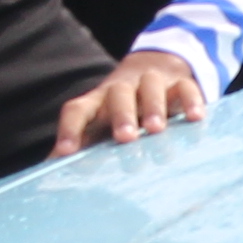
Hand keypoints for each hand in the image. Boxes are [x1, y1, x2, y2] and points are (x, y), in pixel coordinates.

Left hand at [53, 48, 210, 158]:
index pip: (78, 110)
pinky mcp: (180, 83)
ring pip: (150, 86)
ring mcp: (152, 83)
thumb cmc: (120, 111)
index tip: (66, 153)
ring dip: (153, 106)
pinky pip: (186, 86)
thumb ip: (81, 147)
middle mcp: (123, 89)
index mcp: (97, 103)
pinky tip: (195, 119)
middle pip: (117, 94)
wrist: (156, 67)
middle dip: (121, 115)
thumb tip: (47, 175)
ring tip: (156, 130)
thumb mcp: (100, 126)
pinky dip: (191, 100)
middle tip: (124, 138)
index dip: (70, 129)